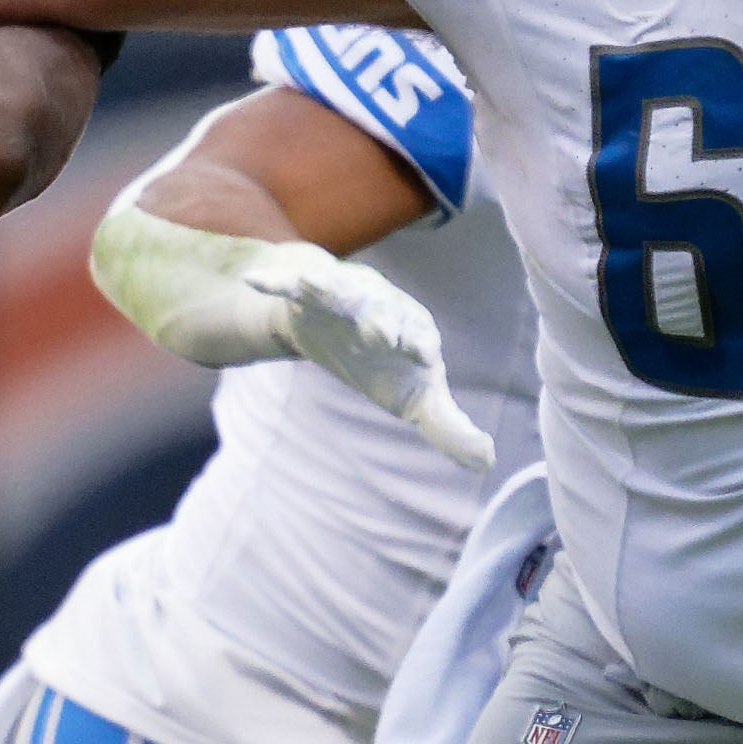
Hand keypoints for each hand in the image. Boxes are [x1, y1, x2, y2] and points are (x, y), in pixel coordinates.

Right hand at [264, 245, 497, 469]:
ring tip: (318, 285)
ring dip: (330, 290)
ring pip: (338, 292)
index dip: (420, 346)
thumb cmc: (383, 361)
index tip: (426, 359)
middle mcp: (380, 308)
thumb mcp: (415, 398)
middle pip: (382, 312)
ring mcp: (343, 297)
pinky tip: (256, 282)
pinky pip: (290, 285)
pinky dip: (275, 282)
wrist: (332, 322)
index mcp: (412, 331)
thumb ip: (448, 428)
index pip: (419, 337)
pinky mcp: (307, 292)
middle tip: (382, 334)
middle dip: (382, 321)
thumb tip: (486, 461)